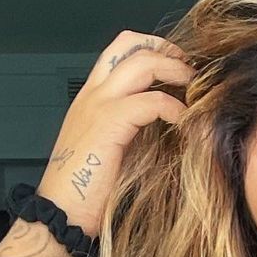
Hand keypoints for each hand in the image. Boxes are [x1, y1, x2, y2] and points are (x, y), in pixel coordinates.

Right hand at [36, 30, 195, 239]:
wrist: (61, 211)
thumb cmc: (86, 190)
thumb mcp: (113, 149)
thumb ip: (133, 129)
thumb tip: (167, 123)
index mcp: (91, 97)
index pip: (120, 50)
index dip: (152, 48)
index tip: (178, 64)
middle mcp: (92, 93)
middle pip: (131, 45)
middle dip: (168, 51)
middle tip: (192, 69)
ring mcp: (98, 104)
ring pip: (142, 63)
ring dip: (175, 71)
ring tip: (195, 88)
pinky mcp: (109, 123)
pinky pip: (152, 102)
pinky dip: (175, 108)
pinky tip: (186, 122)